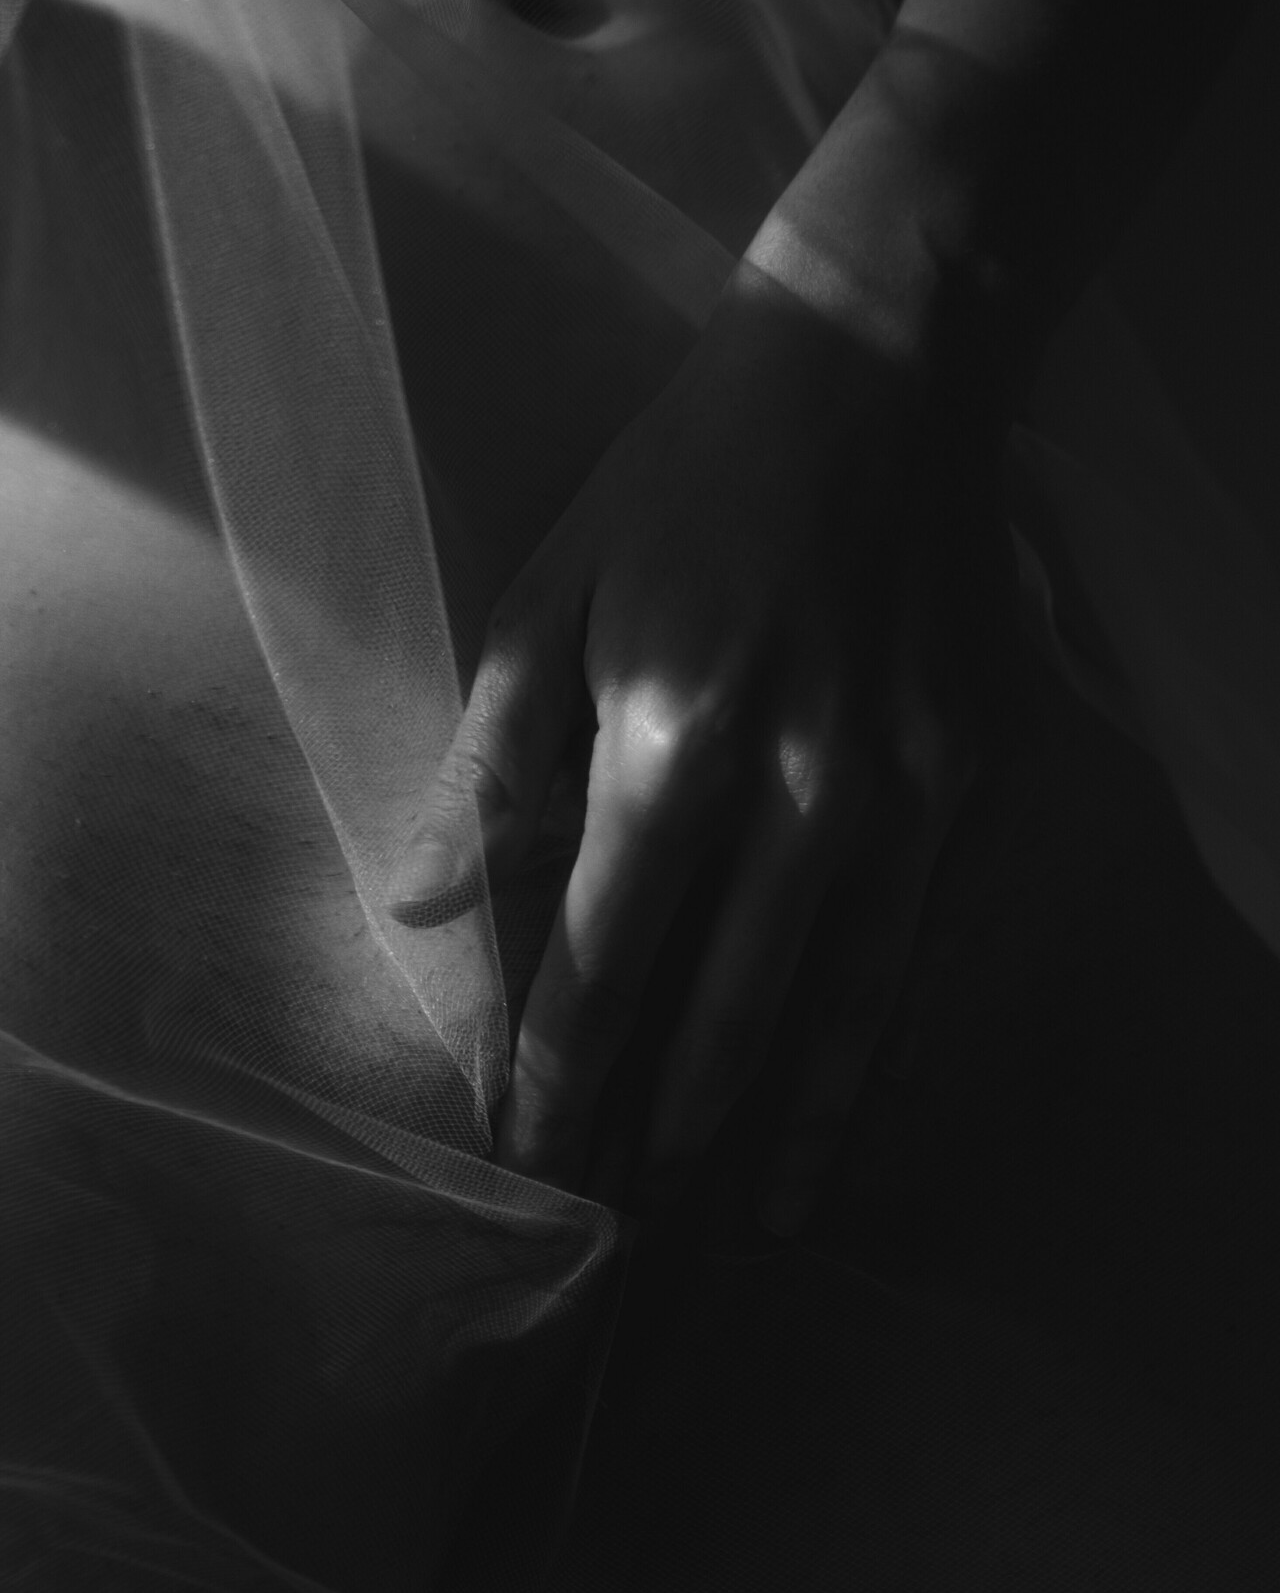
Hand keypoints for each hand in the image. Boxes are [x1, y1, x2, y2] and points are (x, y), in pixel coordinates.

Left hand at [394, 265, 1019, 1228]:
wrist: (873, 372)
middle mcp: (802, 784)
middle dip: (665, 1121)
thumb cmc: (681, 482)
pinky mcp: (976, 768)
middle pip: (724, 1002)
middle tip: (627, 1220)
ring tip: (762, 1213)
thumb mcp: (549, 597)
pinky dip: (884, 1029)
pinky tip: (859, 1092)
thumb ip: (487, 768)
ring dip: (794, 1118)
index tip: (529, 1160)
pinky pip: (923, 933)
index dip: (559, 1070)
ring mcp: (906, 784)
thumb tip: (415, 912)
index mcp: (671, 736)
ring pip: (846, 996)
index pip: (601, 956)